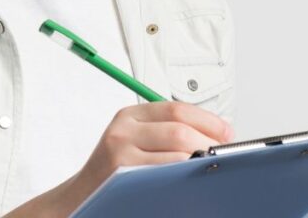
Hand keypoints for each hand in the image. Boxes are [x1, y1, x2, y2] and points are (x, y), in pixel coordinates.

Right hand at [3, 101, 233, 217]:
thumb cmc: (117, 171)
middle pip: (179, 130)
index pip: (178, 109)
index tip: (227, 133)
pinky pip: (163, 175)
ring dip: (199, 161)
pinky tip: (192, 181)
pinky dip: (184, 177)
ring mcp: (119, 152)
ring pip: (175, 152)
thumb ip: (168, 132)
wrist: (80, 197)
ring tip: (212, 167)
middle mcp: (123, 129)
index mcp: (131, 115)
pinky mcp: (121, 176)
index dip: (208, 120)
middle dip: (208, 142)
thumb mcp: (137, 141)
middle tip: (223, 155)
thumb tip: (218, 132)